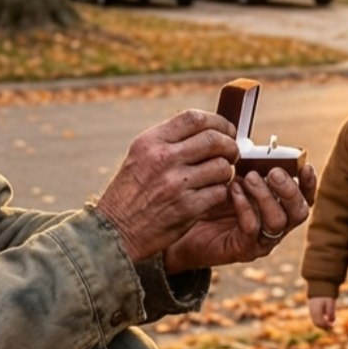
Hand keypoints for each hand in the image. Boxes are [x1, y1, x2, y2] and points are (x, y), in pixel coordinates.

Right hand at [96, 110, 238, 262]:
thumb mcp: (140, 155)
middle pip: (214, 140)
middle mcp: (164, 158)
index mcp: (152, 141)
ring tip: (218, 176)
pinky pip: (220, 192)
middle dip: (230, 145)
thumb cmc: (130, 192)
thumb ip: (170, 140)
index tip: (227, 130)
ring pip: (222, 166)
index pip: (195, 118)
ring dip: (226, 171)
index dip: (219, 122)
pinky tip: (211, 195)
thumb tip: (208, 128)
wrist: (115, 231)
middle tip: (232, 153)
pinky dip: (221, 192)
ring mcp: (176, 184)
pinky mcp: (187, 207)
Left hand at [163, 162, 316, 272]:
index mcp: (279, 206)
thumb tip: (257, 146)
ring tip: (249, 178)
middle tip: (273, 172)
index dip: (309, 183)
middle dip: (289, 189)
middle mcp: (276, 224)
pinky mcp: (243, 249)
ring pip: (278, 222)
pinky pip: (251, 230)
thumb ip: (250, 166)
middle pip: (299, 211)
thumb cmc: (210, 197)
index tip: (304, 166)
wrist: (184, 224)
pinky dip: (245, 207)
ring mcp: (261, 240)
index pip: (305, 197)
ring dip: (265, 196)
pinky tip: (233, 190)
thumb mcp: (234, 177)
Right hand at [309, 297, 336, 329]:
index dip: (326, 326)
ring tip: (329, 325)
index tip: (332, 326)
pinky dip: (320, 322)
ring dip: (322, 325)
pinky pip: (314, 319)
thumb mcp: (330, 302)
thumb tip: (331, 321)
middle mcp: (312, 312)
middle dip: (324, 327)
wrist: (318, 288)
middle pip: (317, 323)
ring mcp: (311, 311)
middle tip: (331, 328)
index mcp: (316, 310)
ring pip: (315, 322)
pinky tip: (326, 320)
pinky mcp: (311, 311)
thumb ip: (331, 312)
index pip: (320, 322)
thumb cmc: (325, 296)